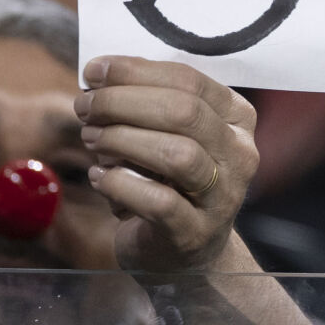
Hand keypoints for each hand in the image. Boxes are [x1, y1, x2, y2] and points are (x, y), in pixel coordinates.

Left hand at [76, 56, 257, 274]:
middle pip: (185, 113)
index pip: (191, 81)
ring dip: (123, 140)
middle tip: (85, 106)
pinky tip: (100, 177)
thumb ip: (148, 101)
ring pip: (178, 154)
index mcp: (236, 119)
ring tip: (92, 139)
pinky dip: (121, 184)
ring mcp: (223, 197)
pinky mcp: (195, 233)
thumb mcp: (168, 134)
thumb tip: (103, 72)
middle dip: (124, 103)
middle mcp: (239, 155)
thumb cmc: (170, 182)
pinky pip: (160, 202)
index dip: (137, 72)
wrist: (186, 253)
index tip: (94, 71)